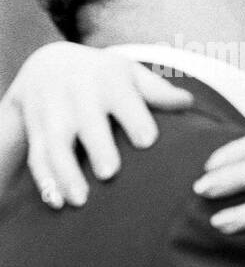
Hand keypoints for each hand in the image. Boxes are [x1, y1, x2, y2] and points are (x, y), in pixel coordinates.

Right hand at [0, 41, 192, 206]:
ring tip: (80, 201)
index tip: (147, 141)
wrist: (48, 63)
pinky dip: (44, 181)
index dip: (134, 119)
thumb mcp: (130, 74)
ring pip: (55, 144)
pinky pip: (36, 157)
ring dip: (66, 173)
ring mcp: (52, 112)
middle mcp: (76, 94)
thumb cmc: (105, 76)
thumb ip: (158, 91)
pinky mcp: (34, 130)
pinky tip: (56, 203)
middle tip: (110, 173)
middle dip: (97, 146)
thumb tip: (188, 102)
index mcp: (107, 79)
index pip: (122, 99)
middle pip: (86, 123)